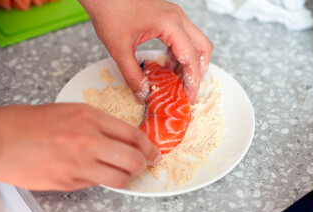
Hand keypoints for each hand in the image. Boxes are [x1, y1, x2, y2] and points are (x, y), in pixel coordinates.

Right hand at [0, 104, 160, 190]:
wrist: (1, 139)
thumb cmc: (34, 123)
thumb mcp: (73, 113)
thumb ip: (100, 126)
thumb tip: (122, 143)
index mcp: (90, 117)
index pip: (133, 135)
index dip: (148, 147)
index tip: (154, 154)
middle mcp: (88, 140)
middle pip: (133, 158)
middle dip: (143, 165)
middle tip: (143, 166)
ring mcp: (79, 163)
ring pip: (120, 178)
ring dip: (126, 178)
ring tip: (121, 174)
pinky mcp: (69, 182)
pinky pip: (97, 184)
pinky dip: (102, 181)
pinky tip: (94, 173)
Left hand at [79, 0, 212, 103]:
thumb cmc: (109, 12)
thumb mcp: (119, 49)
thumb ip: (133, 75)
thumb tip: (143, 95)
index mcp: (170, 25)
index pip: (191, 58)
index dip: (192, 81)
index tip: (188, 98)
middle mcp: (178, 18)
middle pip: (203, 48)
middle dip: (199, 72)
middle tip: (187, 90)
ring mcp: (175, 15)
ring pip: (196, 42)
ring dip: (190, 62)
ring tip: (177, 80)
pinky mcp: (168, 16)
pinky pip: (184, 37)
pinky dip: (181, 53)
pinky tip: (168, 65)